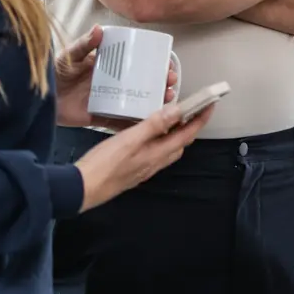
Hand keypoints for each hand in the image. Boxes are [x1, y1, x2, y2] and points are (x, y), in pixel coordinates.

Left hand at [55, 26, 178, 129]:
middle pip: (142, 82)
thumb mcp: (70, 56)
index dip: (154, 62)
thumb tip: (99, 29)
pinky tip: (149, 121)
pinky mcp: (101, 117)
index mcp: (108, 66)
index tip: (167, 62)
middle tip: (171, 81)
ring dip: (154, 100)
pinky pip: (121, 121)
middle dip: (160, 82)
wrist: (37, 99)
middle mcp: (112, 83)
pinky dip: (134, 122)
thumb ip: (83, 45)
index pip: (136, 62)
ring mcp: (108, 100)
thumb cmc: (54, 73)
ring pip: (137, 101)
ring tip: (166, 98)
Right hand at [76, 102, 212, 211]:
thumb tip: (177, 111)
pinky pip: (155, 152)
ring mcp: (144, 168)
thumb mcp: (130, 139)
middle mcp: (155, 163)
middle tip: (193, 108)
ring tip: (174, 117)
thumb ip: (154, 125)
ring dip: (175, 133)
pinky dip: (160, 140)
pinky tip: (150, 134)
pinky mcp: (134, 169)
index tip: (210, 105)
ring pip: (168, 149)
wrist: (83, 189)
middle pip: (180, 143)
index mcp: (157, 154)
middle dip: (190, 125)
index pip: (187, 134)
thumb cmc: (105, 164)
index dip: (200, 119)